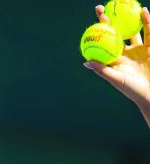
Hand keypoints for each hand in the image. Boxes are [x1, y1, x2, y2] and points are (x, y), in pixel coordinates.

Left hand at [85, 5, 149, 124]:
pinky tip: (143, 12)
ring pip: (132, 30)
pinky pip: (149, 32)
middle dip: (109, 20)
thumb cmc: (131, 89)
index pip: (104, 41)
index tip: (93, 21)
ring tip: (123, 5)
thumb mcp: (116, 79)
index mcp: (114, 59)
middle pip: (116, 33)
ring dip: (127, 18)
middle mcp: (124, 53)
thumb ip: (102, 70)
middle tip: (102, 7)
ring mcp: (138, 50)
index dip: (98, 31)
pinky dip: (147, 21)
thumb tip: (85, 62)